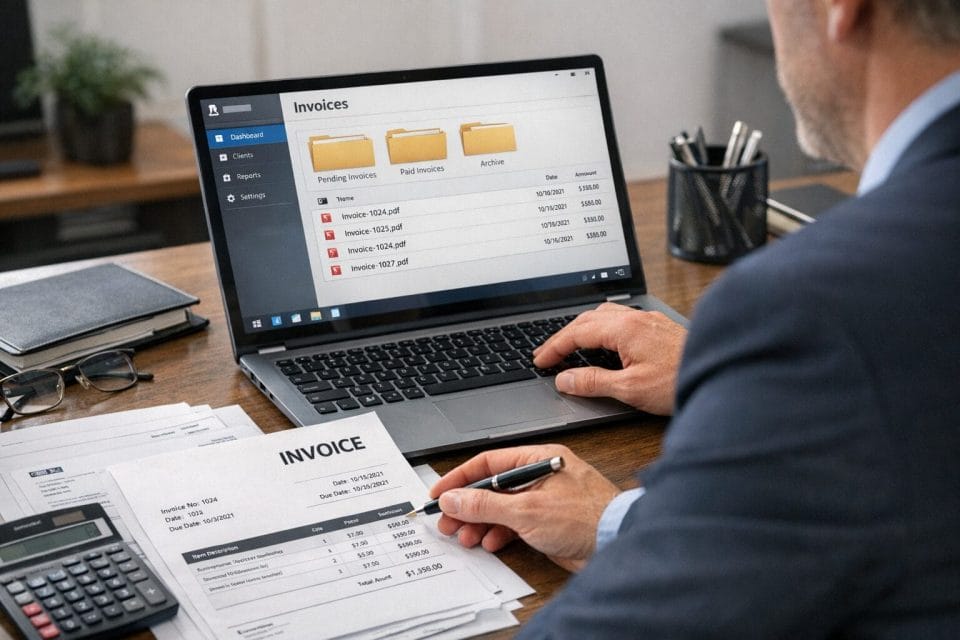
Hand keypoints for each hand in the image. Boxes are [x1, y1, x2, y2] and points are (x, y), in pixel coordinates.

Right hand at [430, 444, 620, 572]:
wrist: (618, 544)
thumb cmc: (587, 517)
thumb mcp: (526, 510)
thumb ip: (486, 505)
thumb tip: (455, 499)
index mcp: (539, 460)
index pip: (489, 463)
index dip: (461, 477)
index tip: (440, 493)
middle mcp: (541, 477)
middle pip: (493, 487)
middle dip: (467, 505)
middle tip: (447, 521)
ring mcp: (545, 500)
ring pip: (502, 508)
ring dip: (480, 522)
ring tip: (465, 536)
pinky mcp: (549, 523)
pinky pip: (515, 525)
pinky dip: (499, 533)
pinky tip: (489, 542)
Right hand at [533, 303, 685, 414]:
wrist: (722, 375)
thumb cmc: (680, 381)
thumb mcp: (630, 389)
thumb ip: (593, 382)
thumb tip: (565, 379)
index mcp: (624, 329)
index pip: (577, 333)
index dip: (554, 347)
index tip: (540, 360)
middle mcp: (636, 319)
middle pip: (588, 319)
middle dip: (564, 335)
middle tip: (548, 353)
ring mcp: (649, 321)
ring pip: (605, 315)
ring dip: (583, 328)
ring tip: (571, 345)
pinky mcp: (659, 329)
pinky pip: (621, 319)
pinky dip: (602, 328)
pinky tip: (606, 341)